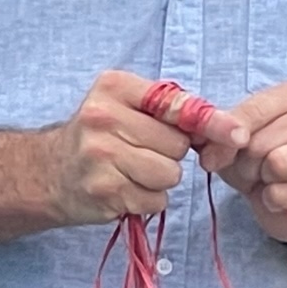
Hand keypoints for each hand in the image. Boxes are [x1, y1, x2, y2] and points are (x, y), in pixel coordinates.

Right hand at [42, 71, 246, 225]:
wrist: (48, 172)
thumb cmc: (99, 135)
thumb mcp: (126, 105)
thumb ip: (173, 109)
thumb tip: (229, 130)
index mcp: (114, 87)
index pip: (176, 105)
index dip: (210, 121)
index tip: (238, 133)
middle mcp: (103, 117)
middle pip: (176, 145)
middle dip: (170, 152)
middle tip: (141, 150)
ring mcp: (101, 157)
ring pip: (169, 174)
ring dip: (160, 179)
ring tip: (132, 171)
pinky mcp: (104, 191)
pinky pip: (155, 200)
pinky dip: (148, 199)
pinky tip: (124, 188)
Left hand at [212, 80, 286, 244]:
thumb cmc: (261, 159)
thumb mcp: (234, 139)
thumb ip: (218, 133)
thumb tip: (208, 146)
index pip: (254, 110)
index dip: (224, 137)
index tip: (211, 156)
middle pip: (260, 142)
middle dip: (246, 163)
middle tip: (253, 169)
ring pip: (276, 165)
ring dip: (262, 181)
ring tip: (269, 179)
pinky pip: (283, 194)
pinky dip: (273, 201)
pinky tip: (284, 196)